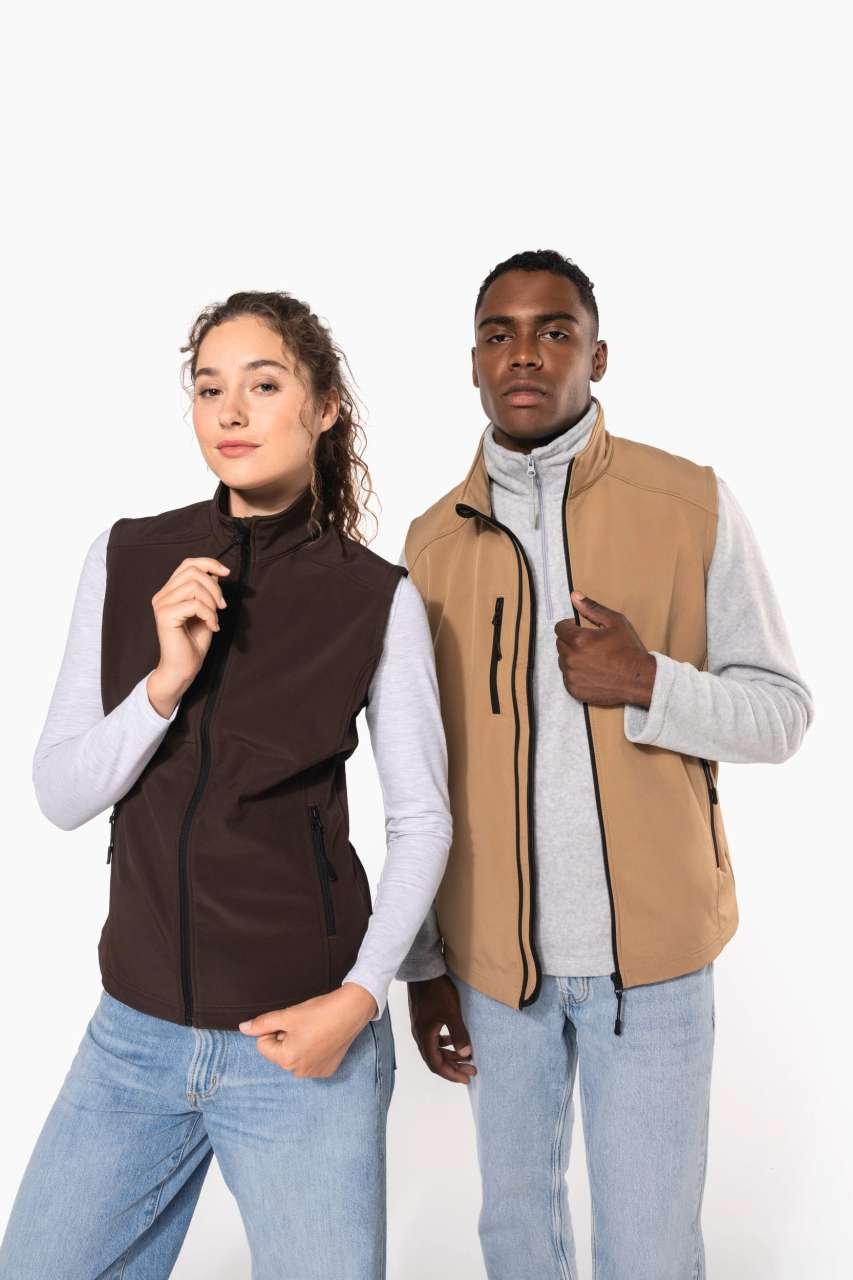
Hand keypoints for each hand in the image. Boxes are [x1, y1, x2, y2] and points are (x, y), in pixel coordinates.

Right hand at [147, 556, 231, 715]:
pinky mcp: (165, 616)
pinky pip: (194, 604)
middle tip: (222, 607)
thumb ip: (207, 591)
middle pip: (193, 572)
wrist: (183, 667)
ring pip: (194, 586)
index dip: (209, 563)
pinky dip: (209, 614)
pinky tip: (212, 627)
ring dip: (212, 602)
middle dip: (214, 587)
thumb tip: (215, 573)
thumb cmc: (194, 642)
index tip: (226, 573)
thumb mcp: (206, 610)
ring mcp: (161, 604)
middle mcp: (162, 595)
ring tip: (214, 618)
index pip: (188, 564)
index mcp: (170, 591)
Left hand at [237, 984, 377, 1078]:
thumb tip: (243, 1028)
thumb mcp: (287, 1015)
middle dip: (285, 1038)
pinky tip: (323, 1039)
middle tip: (302, 1025)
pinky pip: (309, 1061)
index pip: (263, 1045)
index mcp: (286, 1059)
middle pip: (278, 1053)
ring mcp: (314, 1073)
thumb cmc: (319, 1012)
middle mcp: (299, 1072)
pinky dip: (312, 1051)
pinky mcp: (327, 1070)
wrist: (351, 1011)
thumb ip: (262, 1023)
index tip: (289, 1021)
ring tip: (313, 1031)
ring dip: (298, 1044)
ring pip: (293, 1057)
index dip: (272, 1029)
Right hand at [408, 975, 475, 1083]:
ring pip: (435, 1049)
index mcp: (425, 1037)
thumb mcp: (451, 1013)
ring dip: (450, 1055)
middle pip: (436, 1059)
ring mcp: (420, 1027)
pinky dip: (445, 1044)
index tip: (466, 1079)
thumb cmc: (437, 992)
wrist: (422, 972)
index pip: (436, 1065)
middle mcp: (420, 1035)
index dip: (451, 1074)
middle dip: (454, 1067)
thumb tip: (466, 1055)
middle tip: (472, 1070)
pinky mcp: (423, 1019)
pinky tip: (454, 1040)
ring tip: (467, 1058)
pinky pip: (434, 1039)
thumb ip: (459, 1034)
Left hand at [554, 591, 655, 707]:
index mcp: (579, 640)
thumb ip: (592, 608)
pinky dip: (576, 674)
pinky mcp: (574, 690)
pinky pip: (567, 677)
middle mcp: (571, 658)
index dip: (570, 626)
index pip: (560, 628)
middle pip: (560, 644)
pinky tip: (592, 672)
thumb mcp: (615, 622)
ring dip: (572, 658)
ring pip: (562, 661)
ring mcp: (571, 676)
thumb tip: (574, 596)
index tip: (582, 630)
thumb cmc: (629, 650)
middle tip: (590, 645)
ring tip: (592, 659)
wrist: (640, 680)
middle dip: (571, 642)